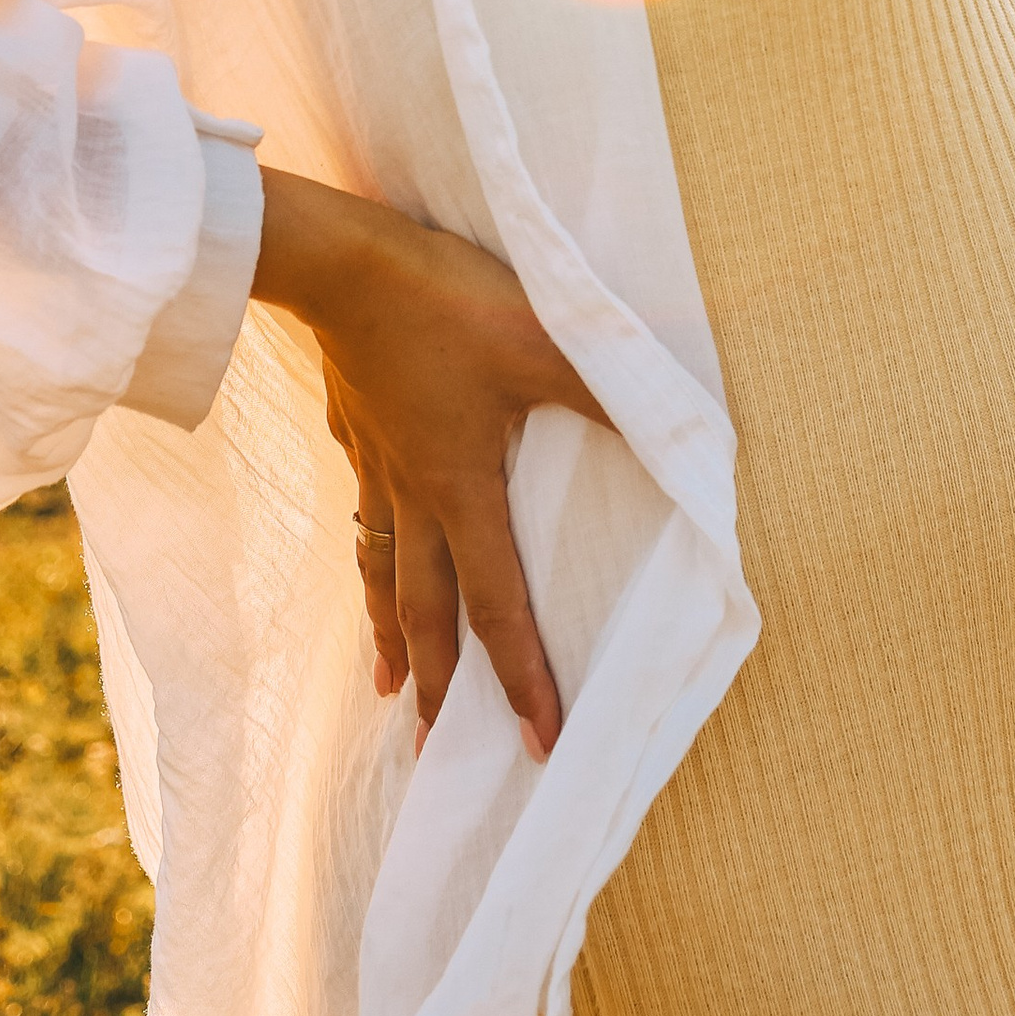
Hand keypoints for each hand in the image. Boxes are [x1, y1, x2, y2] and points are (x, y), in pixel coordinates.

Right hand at [251, 169, 611, 760]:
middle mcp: (416, 495)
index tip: (537, 745)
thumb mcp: (543, 343)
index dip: (522, 680)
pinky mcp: (352, 425)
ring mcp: (376, 462)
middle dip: (437, 688)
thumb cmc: (446, 304)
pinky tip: (365, 539)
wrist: (341, 264)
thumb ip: (605, 393)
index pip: (499, 608)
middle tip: (434, 752)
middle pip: (427, 613)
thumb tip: (673, 435)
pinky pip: (362, 506)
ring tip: (387, 686)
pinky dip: (367, 547)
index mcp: (463, 491)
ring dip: (389, 636)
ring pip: (382, 571)